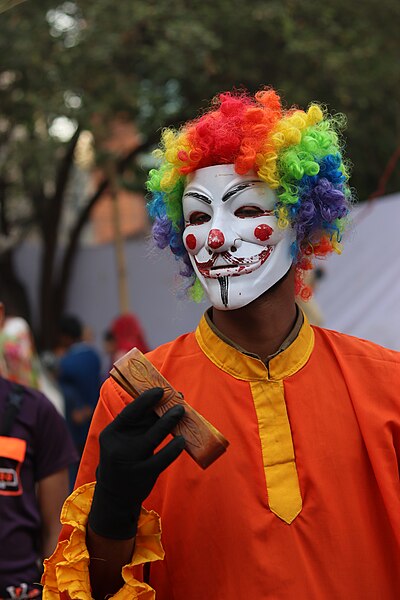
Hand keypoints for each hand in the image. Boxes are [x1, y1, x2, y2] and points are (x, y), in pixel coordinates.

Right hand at [88, 387, 184, 538]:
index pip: (128, 412)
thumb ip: (138, 424)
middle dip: (162, 409)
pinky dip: (173, 448)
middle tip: (178, 399)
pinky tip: (182, 439)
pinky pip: (162, 458)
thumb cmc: (123, 458)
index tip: (160, 390)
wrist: (115, 495)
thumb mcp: (123, 440)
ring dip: (169, 422)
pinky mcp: (143, 475)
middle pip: (143, 423)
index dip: (145, 399)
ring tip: (182, 412)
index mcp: (110, 434)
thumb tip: (163, 402)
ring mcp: (130, 461)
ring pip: (153, 438)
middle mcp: (118, 447)